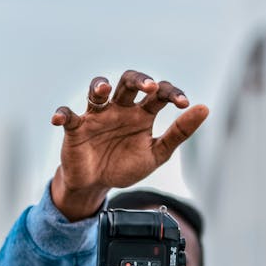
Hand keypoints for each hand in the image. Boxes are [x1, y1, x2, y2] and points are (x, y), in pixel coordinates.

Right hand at [50, 70, 208, 219]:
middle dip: (139, 80)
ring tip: (104, 90)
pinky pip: (67, 115)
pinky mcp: (75, 128)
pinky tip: (60, 118)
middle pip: (128, 82)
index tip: (184, 105)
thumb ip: (179, 132)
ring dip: (99, 86)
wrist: (97, 185)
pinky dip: (62, 114)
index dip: (172, 94)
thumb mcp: (156, 154)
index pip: (158, 94)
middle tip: (149, 87)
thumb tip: (205, 108)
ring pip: (96, 91)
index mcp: (141, 113)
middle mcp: (120, 109)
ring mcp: (97, 116)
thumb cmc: (125, 165)